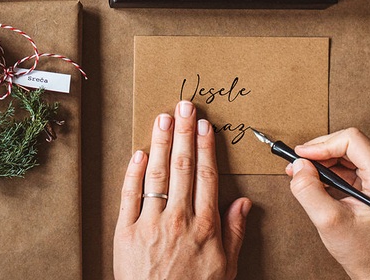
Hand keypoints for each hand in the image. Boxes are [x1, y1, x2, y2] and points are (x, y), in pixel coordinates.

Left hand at [114, 100, 250, 279]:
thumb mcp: (226, 268)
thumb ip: (234, 233)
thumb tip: (244, 202)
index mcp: (206, 226)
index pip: (206, 176)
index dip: (205, 147)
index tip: (204, 125)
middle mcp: (179, 220)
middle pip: (182, 167)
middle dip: (183, 133)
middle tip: (183, 106)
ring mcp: (151, 224)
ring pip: (157, 175)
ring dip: (160, 143)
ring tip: (163, 118)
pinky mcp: (126, 232)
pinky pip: (130, 196)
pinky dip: (134, 172)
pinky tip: (139, 152)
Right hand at [287, 127, 369, 279]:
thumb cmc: (365, 251)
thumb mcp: (329, 221)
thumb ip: (309, 190)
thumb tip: (297, 165)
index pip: (351, 139)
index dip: (321, 145)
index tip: (301, 156)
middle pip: (349, 143)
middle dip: (319, 152)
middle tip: (297, 166)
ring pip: (348, 151)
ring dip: (323, 161)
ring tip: (303, 175)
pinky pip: (351, 163)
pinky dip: (331, 169)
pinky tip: (317, 181)